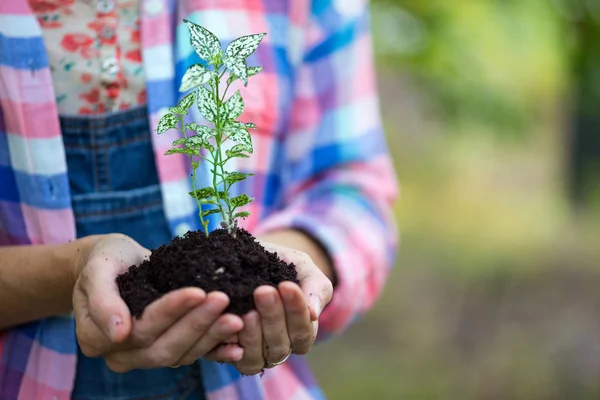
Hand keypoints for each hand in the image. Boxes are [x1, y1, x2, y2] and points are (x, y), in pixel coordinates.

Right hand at [72, 234, 243, 371]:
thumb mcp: (98, 269)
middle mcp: (121, 355)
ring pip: (182, 354)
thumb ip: (102, 299)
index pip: (140, 328)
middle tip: (224, 300)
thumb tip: (118, 334)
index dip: (170, 312)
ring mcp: (146, 356)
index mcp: (96, 337)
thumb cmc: (107, 260)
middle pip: (164, 347)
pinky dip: (217, 351)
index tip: (197, 291)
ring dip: (212, 336)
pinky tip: (238, 344)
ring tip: (237, 317)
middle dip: (197, 323)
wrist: (119, 262)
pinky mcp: (169, 350)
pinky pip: (193, 356)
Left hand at [207, 241, 332, 374]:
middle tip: (263, 291)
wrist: (248, 256)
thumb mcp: (301, 267)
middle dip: (273, 317)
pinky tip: (229, 323)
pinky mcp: (228, 354)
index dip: (297, 310)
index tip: (286, 286)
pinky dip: (229, 346)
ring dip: (254, 334)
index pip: (304, 331)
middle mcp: (280, 347)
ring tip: (248, 311)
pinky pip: (230, 358)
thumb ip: (315, 287)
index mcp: (301, 332)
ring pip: (257, 357)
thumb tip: (313, 314)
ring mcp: (255, 354)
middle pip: (281, 345)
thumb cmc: (280, 264)